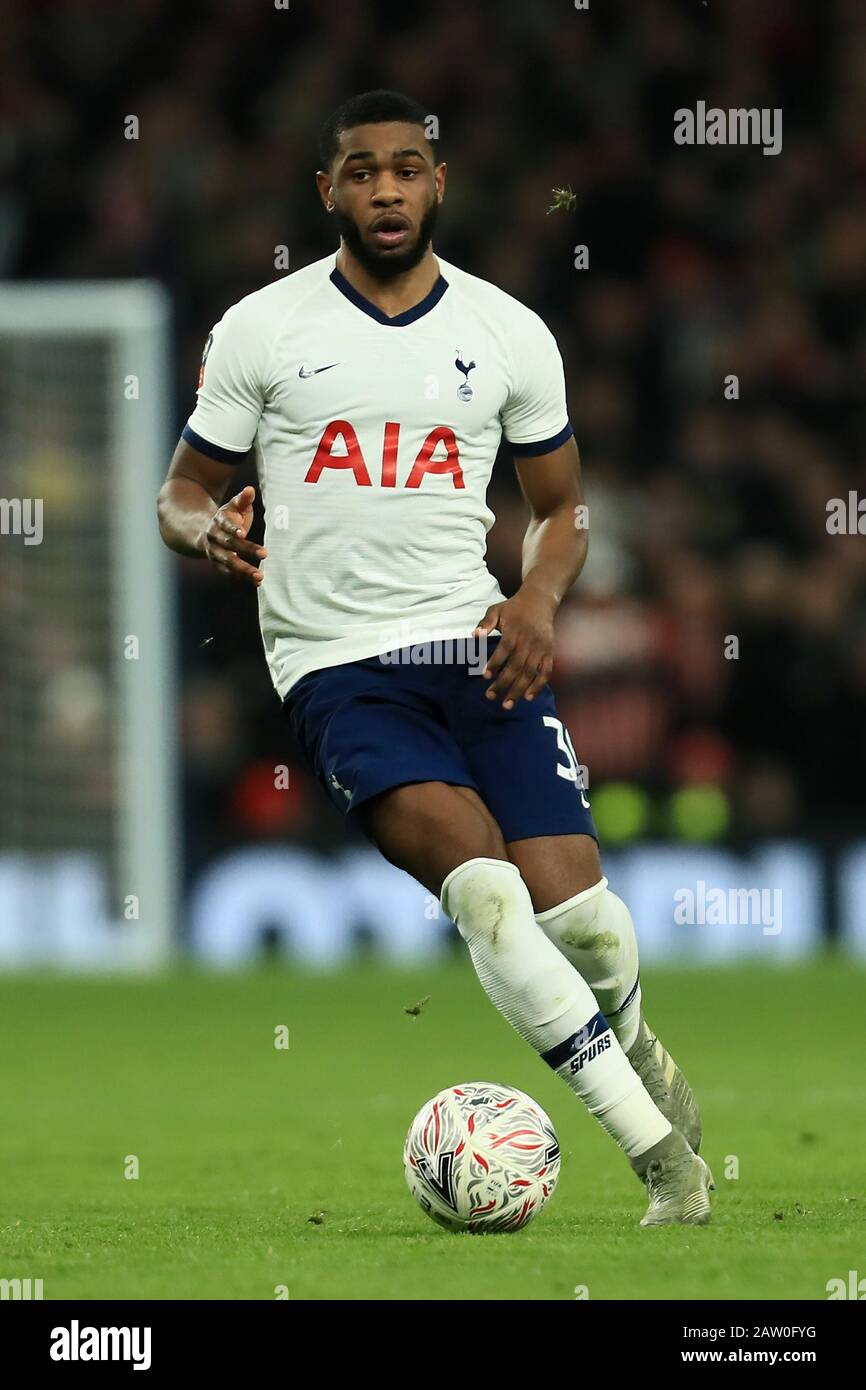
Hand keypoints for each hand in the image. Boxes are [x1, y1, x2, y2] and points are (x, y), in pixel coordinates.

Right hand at [200, 485, 266, 584]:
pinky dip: (241, 578)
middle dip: (246, 549)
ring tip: (260, 575)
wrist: (202, 532)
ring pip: (228, 562)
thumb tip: (250, 490)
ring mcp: (214, 552)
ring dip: (243, 569)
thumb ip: (242, 500)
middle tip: (264, 553)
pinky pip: (229, 572)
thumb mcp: (233, 506)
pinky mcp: (218, 564)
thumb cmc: (227, 518)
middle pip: (229, 544)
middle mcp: (214, 538)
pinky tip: (256, 582)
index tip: (243, 532)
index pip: (225, 524)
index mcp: (218, 521)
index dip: (233, 528)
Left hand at [473, 586, 556, 708]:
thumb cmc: (514, 608)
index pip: (504, 650)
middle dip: (503, 683)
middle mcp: (528, 642)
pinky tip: (528, 698)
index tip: (485, 676)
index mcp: (514, 632)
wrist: (540, 601)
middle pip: (516, 666)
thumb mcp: (496, 609)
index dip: (495, 664)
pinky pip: (546, 672)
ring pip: (530, 673)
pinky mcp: (549, 653)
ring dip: (519, 690)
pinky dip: (539, 685)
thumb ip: (485, 622)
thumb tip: (474, 635)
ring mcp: (540, 649)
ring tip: (507, 704)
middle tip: (490, 696)